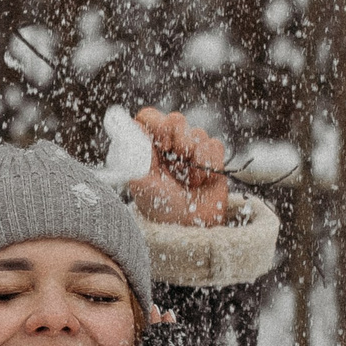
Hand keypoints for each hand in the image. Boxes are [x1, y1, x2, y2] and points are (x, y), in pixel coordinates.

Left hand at [125, 107, 230, 226]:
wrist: (189, 227)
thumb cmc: (161, 208)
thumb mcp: (141, 184)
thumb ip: (133, 157)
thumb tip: (129, 131)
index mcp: (147, 147)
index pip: (148, 117)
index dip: (156, 124)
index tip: (162, 144)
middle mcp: (168, 145)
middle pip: (176, 120)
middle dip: (180, 141)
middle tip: (178, 163)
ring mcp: (190, 150)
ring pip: (198, 133)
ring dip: (196, 159)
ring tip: (190, 182)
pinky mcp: (211, 158)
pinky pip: (215, 145)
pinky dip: (211, 163)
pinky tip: (204, 180)